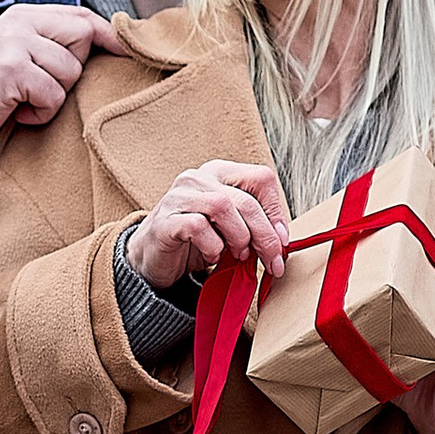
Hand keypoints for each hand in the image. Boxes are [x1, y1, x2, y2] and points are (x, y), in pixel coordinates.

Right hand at [0, 3, 107, 149]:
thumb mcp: (17, 55)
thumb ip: (51, 43)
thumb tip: (104, 42)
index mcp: (24, 15)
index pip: (80, 16)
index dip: (107, 34)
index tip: (125, 51)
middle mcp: (20, 22)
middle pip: (82, 37)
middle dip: (70, 70)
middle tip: (36, 86)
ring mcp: (15, 44)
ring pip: (70, 72)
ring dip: (52, 97)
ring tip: (21, 101)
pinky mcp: (12, 70)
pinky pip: (52, 96)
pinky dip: (38, 113)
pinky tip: (14, 112)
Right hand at [124, 161, 290, 292]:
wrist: (153, 259)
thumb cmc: (195, 241)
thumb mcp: (231, 228)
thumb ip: (254, 226)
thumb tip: (281, 239)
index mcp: (219, 173)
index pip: (262, 178)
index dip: (276, 212)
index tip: (281, 241)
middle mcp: (198, 178)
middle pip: (246, 200)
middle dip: (265, 235)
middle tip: (271, 260)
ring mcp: (178, 196)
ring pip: (223, 207)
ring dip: (238, 238)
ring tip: (235, 255)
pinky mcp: (165, 219)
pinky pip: (198, 227)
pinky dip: (212, 247)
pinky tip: (210, 257)